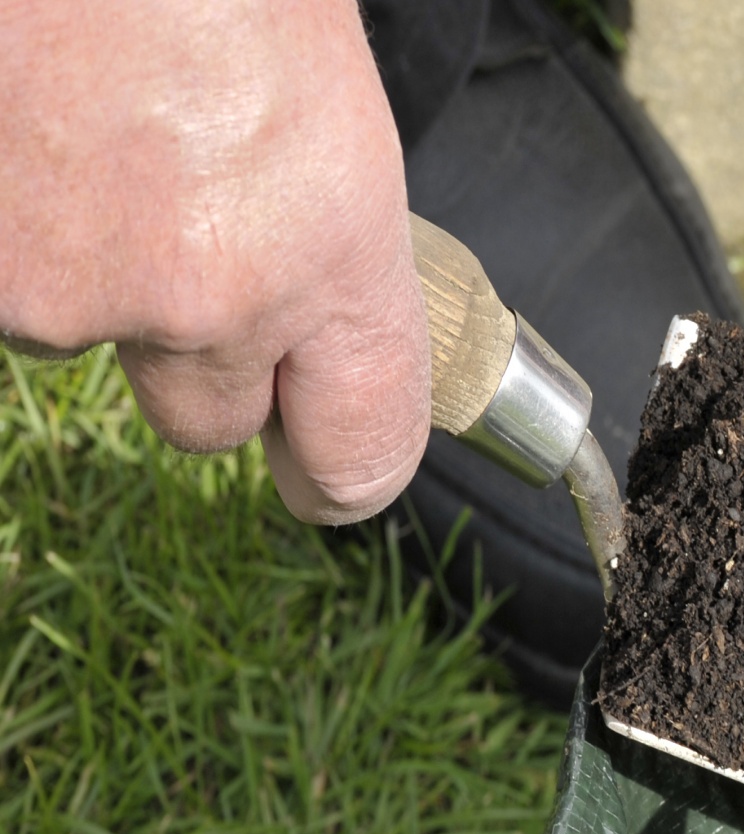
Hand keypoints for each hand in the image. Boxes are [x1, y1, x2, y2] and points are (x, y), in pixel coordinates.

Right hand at [0, 0, 426, 523]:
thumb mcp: (323, 104)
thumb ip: (323, 241)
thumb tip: (316, 325)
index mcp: (332, 253)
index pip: (361, 452)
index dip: (340, 471)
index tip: (324, 471)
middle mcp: (211, 297)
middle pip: (205, 420)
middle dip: (195, 353)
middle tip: (178, 235)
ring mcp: (71, 288)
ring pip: (77, 332)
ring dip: (81, 259)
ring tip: (85, 126)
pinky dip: (6, 214)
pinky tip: (27, 116)